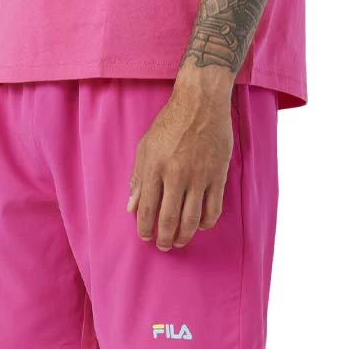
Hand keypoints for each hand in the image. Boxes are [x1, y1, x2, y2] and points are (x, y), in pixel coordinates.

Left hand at [128, 64, 233, 250]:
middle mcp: (176, 175)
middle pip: (169, 219)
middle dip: (164, 238)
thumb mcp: (145, 146)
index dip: (145, 228)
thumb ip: (138, 178)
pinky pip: (213, 209)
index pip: (147, 209)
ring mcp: (199, 176)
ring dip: (184, 236)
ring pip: (192, 219)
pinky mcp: (217, 175)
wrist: (201, 102)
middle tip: (163, 246)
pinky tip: (201, 225)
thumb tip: (132, 207)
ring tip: (180, 241)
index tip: (145, 237)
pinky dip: (207, 223)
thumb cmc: (170, 123)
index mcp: (155, 168)